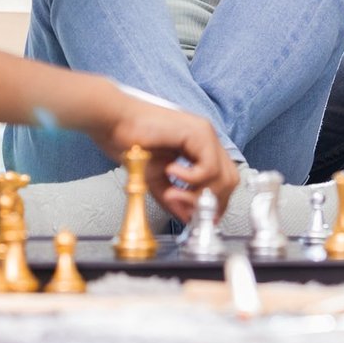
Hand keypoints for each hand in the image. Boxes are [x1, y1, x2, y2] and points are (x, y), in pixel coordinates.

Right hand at [88, 86, 239, 222]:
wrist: (113, 122)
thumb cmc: (130, 144)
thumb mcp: (156, 179)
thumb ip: (175, 198)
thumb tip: (189, 220)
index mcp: (200, 148)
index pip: (223, 181)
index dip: (215, 203)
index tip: (199, 218)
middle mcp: (207, 140)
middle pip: (230, 181)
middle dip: (211, 202)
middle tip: (186, 209)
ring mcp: (205, 134)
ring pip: (224, 176)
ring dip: (199, 194)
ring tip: (173, 193)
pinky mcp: (198, 132)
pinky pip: (209, 168)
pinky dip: (191, 179)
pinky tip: (170, 170)